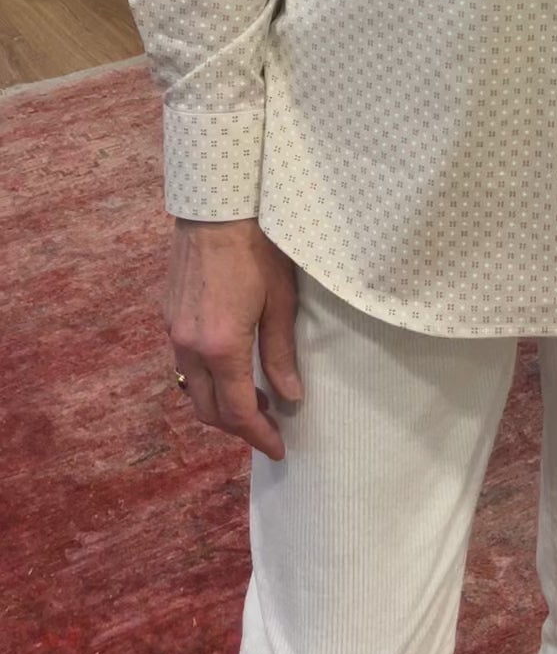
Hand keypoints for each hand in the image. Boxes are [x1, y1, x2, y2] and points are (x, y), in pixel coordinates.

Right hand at [166, 217, 301, 460]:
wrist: (217, 205)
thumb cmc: (257, 247)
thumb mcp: (281, 300)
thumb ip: (281, 352)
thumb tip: (290, 397)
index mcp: (219, 347)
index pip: (237, 411)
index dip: (259, 435)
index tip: (278, 448)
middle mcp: (188, 345)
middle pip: (207, 409)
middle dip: (237, 426)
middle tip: (269, 427)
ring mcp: (173, 330)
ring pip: (191, 388)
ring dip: (219, 403)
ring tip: (255, 398)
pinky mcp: (168, 313)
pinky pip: (184, 362)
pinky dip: (206, 378)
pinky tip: (231, 365)